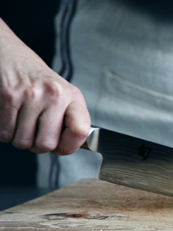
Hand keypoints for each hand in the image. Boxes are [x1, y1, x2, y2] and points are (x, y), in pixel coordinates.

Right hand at [0, 19, 89, 154]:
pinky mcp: (8, 96)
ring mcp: (30, 96)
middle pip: (46, 144)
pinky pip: (4, 133)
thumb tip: (66, 148)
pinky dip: (4, 131)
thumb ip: (69, 120)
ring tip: (23, 123)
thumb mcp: (64, 95)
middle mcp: (54, 95)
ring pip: (22, 141)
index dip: (69, 146)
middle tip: (36, 135)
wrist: (12, 55)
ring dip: (19, 138)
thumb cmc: (39, 81)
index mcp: (72, 96)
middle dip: (38, 146)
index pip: (80, 131)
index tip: (61, 146)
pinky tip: (11, 118)